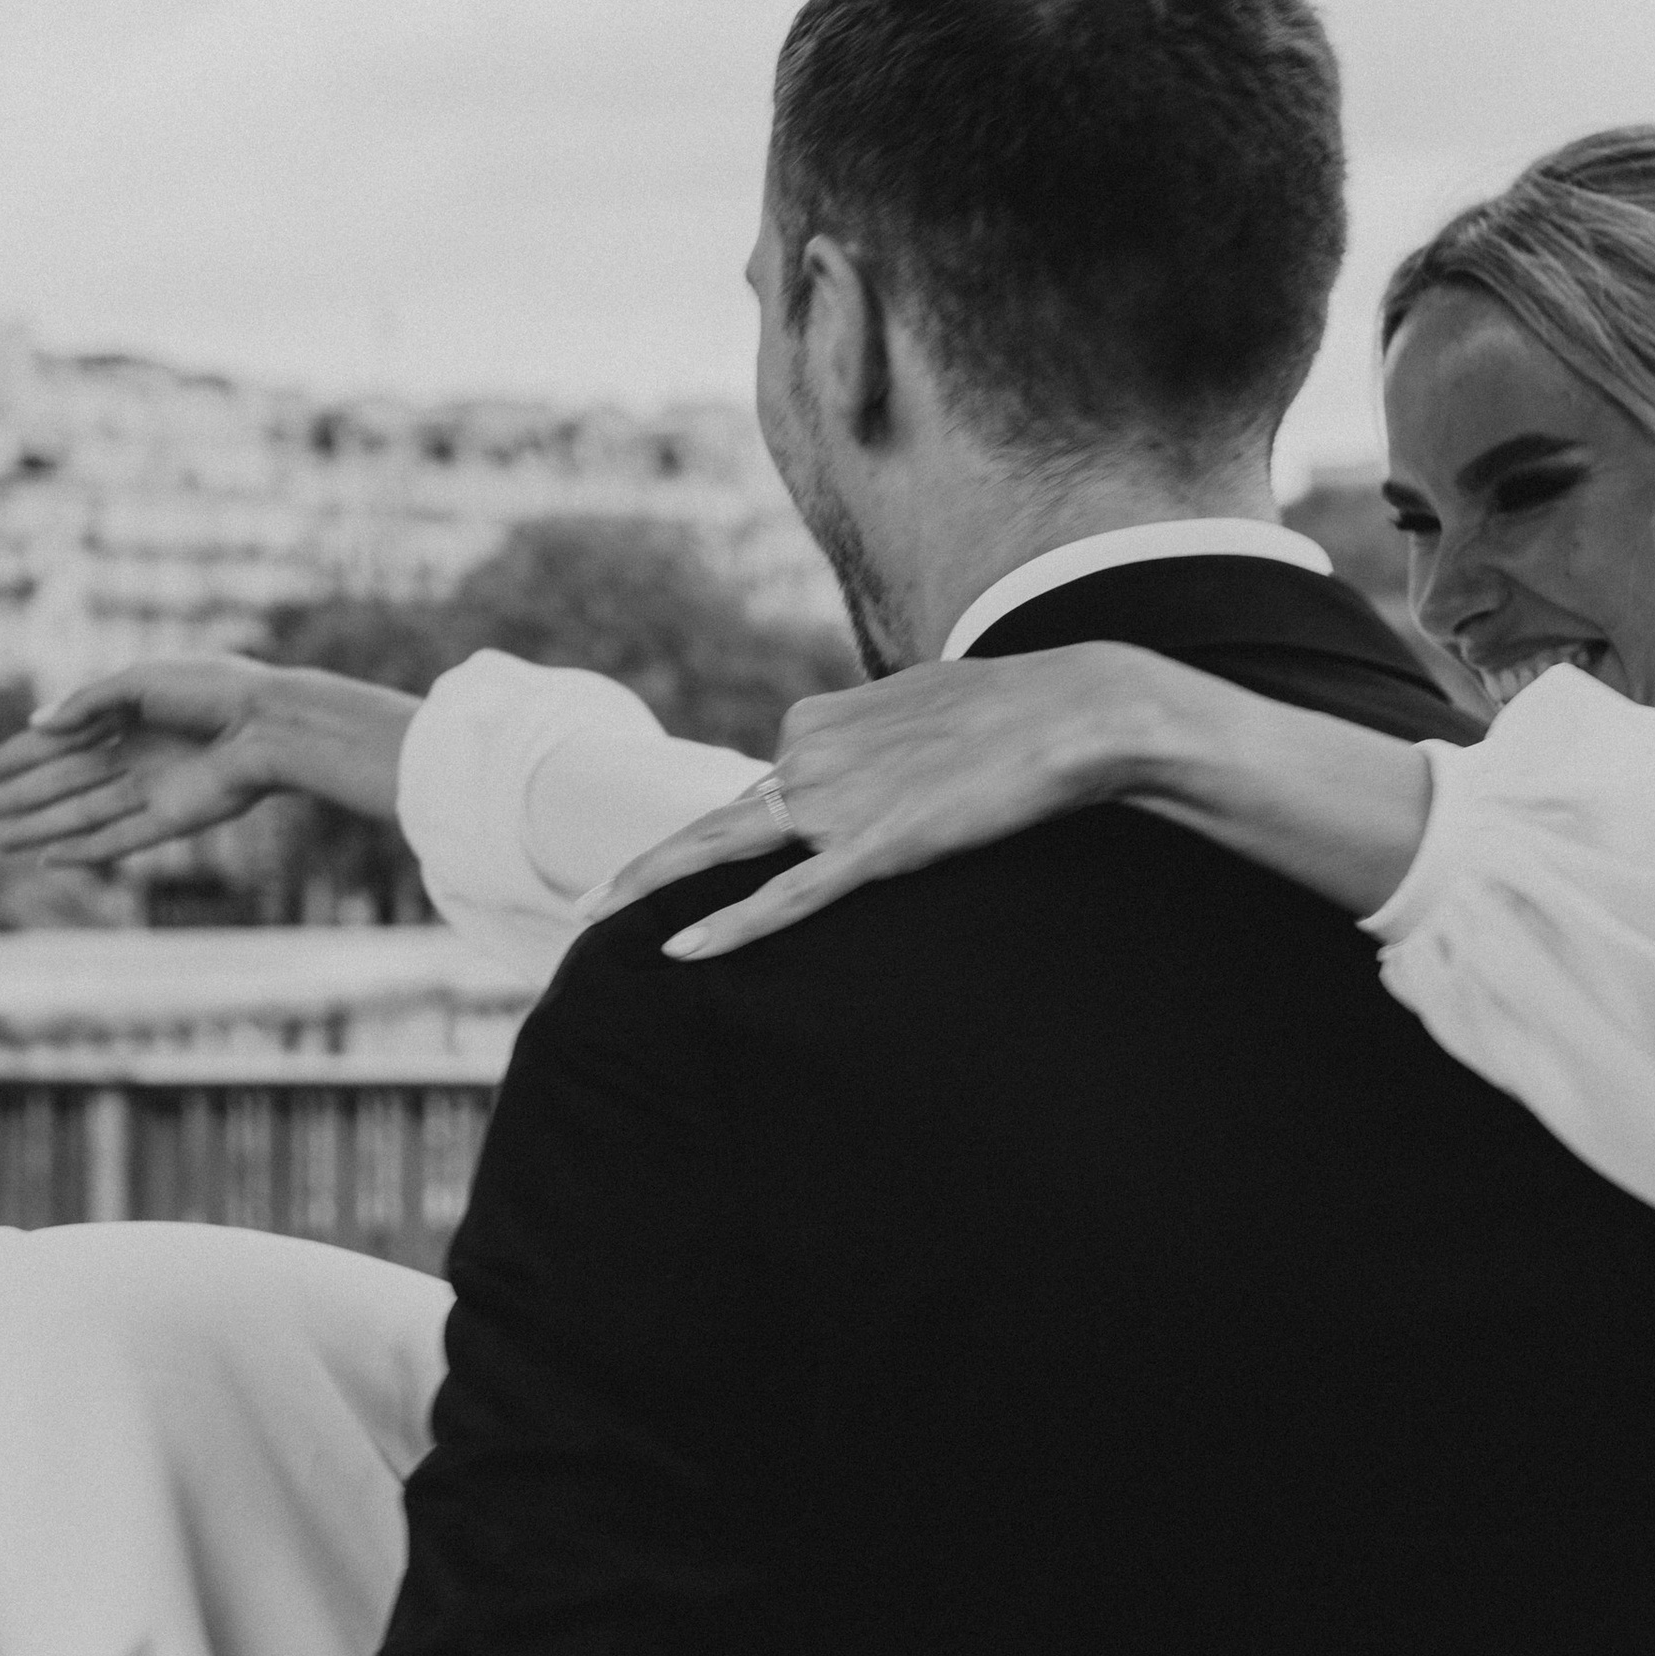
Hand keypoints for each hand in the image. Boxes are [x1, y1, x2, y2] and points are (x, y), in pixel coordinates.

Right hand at [0, 659, 414, 862]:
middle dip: (19, 799)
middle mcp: (139, 757)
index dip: (24, 755)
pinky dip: (81, 850)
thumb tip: (36, 723)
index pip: (64, 741)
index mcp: (131, 716)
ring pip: (82, 815)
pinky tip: (46, 859)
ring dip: (37, 828)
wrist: (272, 724)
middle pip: (65, 783)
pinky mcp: (172, 821)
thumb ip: (87, 702)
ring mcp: (154, 791)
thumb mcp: (140, 681)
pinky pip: (117, 841)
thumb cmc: (213, 690)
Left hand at [584, 647, 1177, 960]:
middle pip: (715, 819)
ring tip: (594, 915)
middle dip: (645, 862)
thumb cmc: (1013, 710)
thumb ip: (881, 733)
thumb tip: (884, 754)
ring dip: (651, 884)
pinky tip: (679, 951)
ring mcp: (835, 803)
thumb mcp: (924, 704)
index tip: (774, 858)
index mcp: (817, 718)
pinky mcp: (872, 849)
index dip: (774, 825)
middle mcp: (809, 755)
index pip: (770, 783)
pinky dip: (730, 926)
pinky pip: (786, 898)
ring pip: (723, 852)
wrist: (1069, 714)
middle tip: (585, 900)